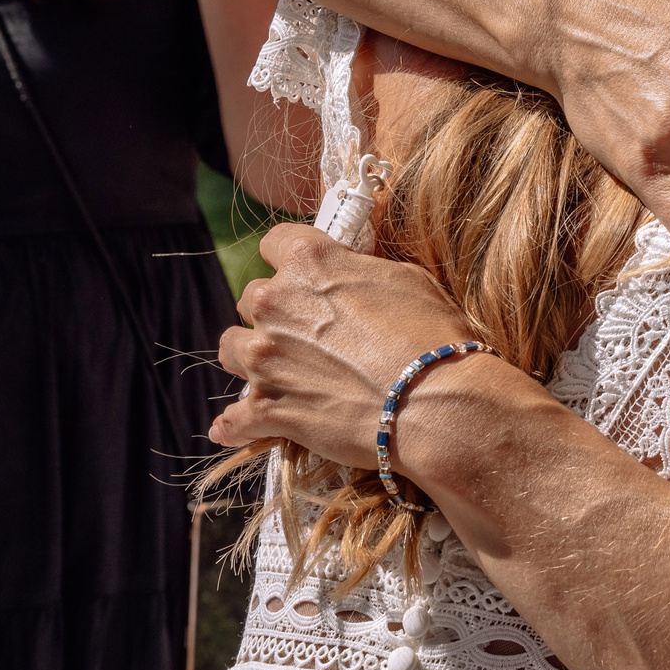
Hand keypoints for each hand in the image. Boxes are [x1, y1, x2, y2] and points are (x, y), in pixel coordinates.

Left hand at [212, 225, 485, 465]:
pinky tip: (241, 427)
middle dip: (274, 313)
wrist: (437, 404)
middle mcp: (277, 303)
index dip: (287, 258)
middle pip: (252, 298)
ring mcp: (265, 358)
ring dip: (251, 357)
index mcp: (311, 262)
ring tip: (278, 373)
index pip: (274, 242)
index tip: (300, 275)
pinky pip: (233, 419)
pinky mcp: (267, 409)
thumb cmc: (432, 336)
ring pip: (232, 348)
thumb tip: (349, 272)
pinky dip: (238, 424)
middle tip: (305, 332)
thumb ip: (360, 270)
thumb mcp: (406, 278)